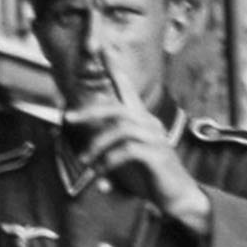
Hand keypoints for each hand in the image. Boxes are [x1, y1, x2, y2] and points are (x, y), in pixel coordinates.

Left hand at [64, 51, 210, 231]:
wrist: (178, 198)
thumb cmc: (151, 178)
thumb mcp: (126, 163)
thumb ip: (109, 155)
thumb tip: (83, 157)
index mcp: (142, 121)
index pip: (128, 90)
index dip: (116, 69)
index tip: (104, 48)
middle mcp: (150, 124)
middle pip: (117, 109)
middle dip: (90, 112)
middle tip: (67, 118)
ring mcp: (155, 139)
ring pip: (120, 131)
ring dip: (97, 146)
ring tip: (84, 162)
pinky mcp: (158, 155)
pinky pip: (128, 152)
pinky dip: (109, 164)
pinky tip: (101, 179)